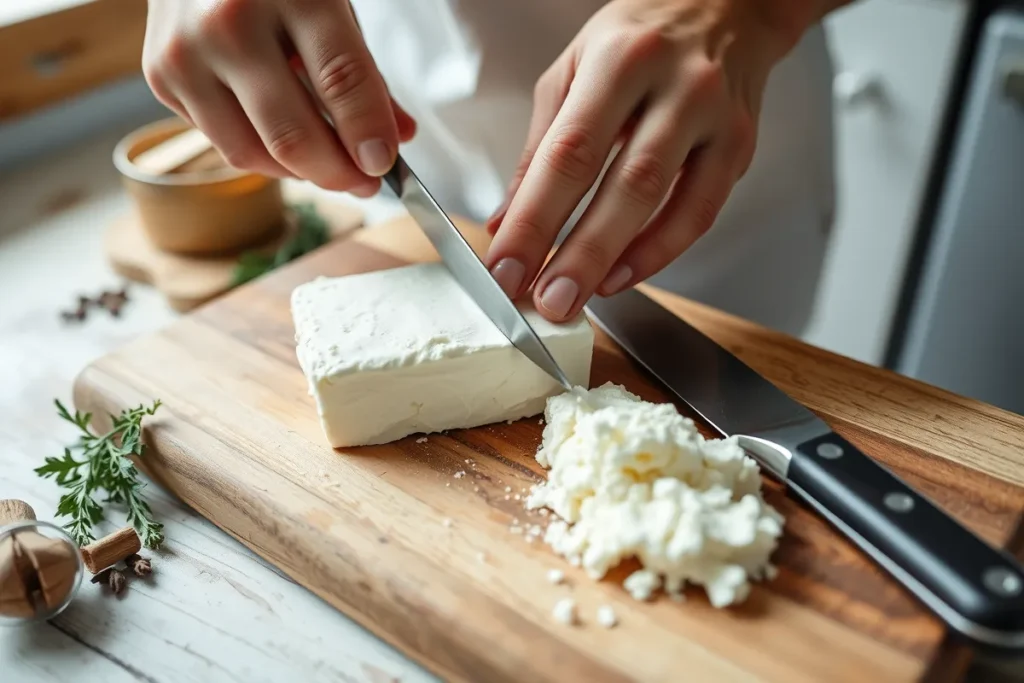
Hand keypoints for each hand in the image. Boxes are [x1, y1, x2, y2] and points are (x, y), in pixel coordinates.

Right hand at [142, 0, 415, 195]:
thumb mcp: (331, 6)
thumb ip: (363, 73)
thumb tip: (397, 137)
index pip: (341, 81)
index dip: (368, 134)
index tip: (385, 165)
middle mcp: (230, 23)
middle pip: (292, 134)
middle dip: (337, 173)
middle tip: (364, 183)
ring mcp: (187, 52)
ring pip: (253, 153)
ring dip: (300, 173)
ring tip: (328, 164)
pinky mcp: (160, 76)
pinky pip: (223, 142)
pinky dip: (262, 152)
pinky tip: (281, 133)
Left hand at [484, 0, 830, 320]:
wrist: (727, 6)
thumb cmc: (639, 37)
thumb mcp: (573, 71)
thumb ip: (541, 149)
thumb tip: (506, 222)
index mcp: (619, 61)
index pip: (568, 153)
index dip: (534, 219)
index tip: (505, 267)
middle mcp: (674, 86)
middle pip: (623, 184)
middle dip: (579, 253)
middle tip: (546, 301)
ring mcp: (713, 117)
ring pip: (667, 201)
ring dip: (618, 260)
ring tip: (580, 298)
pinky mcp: (738, 146)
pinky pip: (701, 211)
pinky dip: (660, 250)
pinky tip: (624, 275)